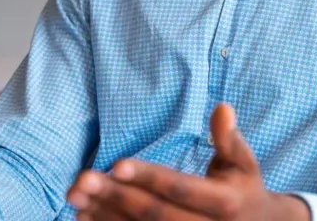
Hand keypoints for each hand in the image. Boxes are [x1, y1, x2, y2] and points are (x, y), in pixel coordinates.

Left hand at [67, 103, 310, 219]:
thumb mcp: (242, 163)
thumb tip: (222, 107)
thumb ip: (228, 138)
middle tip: (82, 179)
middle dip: (116, 197)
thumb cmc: (242, 189)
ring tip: (74, 195)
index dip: (150, 177)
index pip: (182, 189)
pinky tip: (83, 216)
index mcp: (225, 203)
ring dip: (104, 214)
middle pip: (155, 215)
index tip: (117, 164)